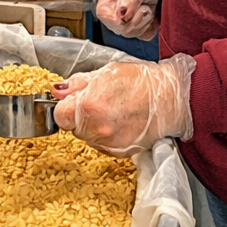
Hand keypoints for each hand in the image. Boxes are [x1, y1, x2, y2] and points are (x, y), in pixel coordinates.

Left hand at [51, 54, 195, 156]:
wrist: (170, 99)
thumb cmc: (140, 82)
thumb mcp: (104, 73)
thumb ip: (77, 84)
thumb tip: (56, 91)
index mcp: (89, 106)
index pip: (59, 115)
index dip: (65, 106)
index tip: (73, 101)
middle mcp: (97, 129)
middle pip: (72, 127)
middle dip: (79, 114)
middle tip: (98, 101)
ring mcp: (109, 144)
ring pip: (86, 137)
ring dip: (92, 126)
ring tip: (112, 111)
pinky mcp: (120, 153)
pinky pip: (101, 145)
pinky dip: (106, 135)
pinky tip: (119, 122)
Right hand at [95, 0, 164, 40]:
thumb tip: (123, 11)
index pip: (103, 15)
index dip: (115, 18)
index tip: (127, 13)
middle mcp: (116, 11)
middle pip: (119, 29)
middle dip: (135, 20)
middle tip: (144, 7)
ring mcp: (128, 20)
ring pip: (132, 34)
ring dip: (145, 22)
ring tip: (148, 8)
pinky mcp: (141, 27)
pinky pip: (145, 35)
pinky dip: (152, 27)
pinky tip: (153, 15)